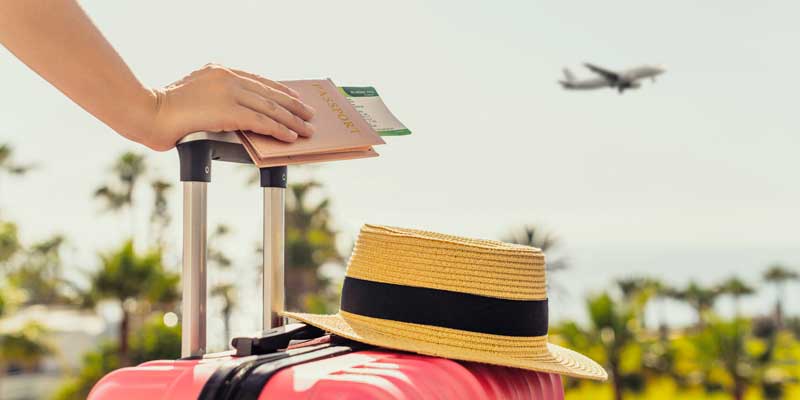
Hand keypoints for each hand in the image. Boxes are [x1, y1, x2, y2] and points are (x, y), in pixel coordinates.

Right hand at [141, 64, 315, 150]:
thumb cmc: (165, 110)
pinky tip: (290, 136)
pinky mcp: (229, 110)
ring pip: (270, 107)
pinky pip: (261, 121)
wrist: (148, 113)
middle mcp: (227, 77)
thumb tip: (237, 113)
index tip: (294, 98)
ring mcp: (229, 92)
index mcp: (219, 70)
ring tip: (306, 129)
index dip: (279, 91)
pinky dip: (279, 129)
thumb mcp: (195, 95)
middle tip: (309, 114)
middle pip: (269, 92)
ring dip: (291, 120)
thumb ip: (217, 98)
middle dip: (293, 105)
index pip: (258, 80)